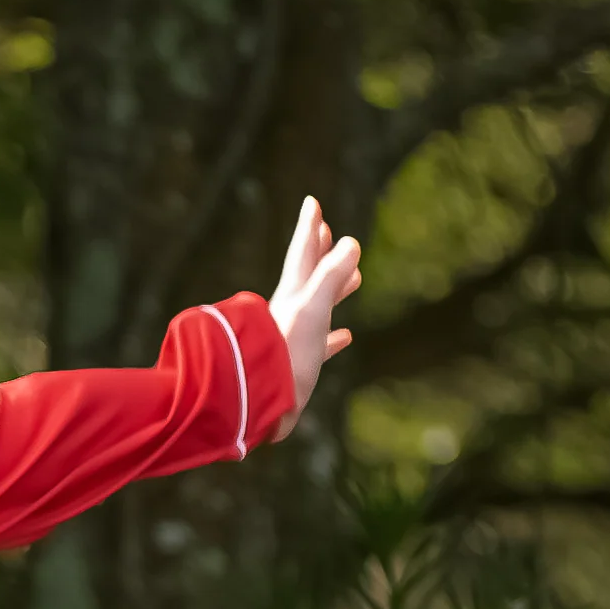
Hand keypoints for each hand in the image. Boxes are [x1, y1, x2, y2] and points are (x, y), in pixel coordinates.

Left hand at [268, 195, 361, 419]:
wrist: (254, 405)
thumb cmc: (282, 357)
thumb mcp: (310, 312)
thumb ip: (330, 278)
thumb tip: (351, 243)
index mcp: (291, 298)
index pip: (301, 254)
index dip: (309, 228)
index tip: (312, 202)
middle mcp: (289, 315)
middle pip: (308, 276)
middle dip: (321, 254)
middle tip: (330, 233)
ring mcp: (291, 340)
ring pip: (317, 307)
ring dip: (334, 290)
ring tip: (356, 278)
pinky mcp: (296, 368)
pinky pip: (319, 345)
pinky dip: (333, 337)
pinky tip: (346, 335)